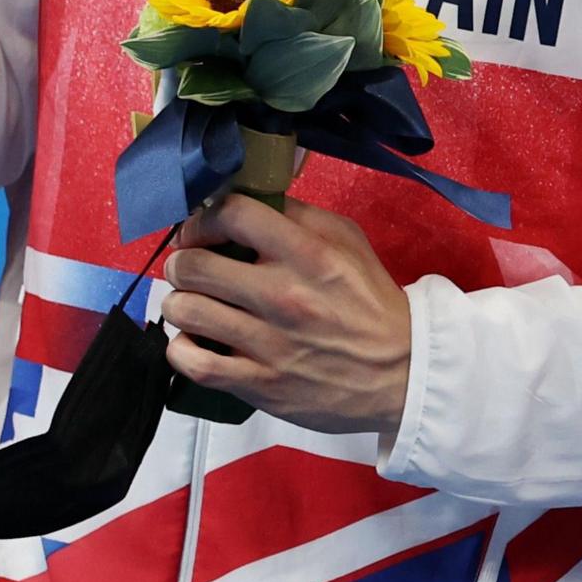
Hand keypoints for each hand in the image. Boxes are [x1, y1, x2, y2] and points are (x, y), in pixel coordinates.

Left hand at [159, 195, 412, 433]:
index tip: (201, 230)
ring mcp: (268, 344)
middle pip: (193, 264)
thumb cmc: (370, 300)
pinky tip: (193, 341)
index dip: (203, 218)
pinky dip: (181, 349)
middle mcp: (283, 295)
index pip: (232, 214)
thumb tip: (245, 196)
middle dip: (182, 262)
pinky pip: (193, 363)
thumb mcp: (348, 241)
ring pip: (185, 311)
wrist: (402, 371)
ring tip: (191, 303)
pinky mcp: (260, 385)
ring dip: (179, 302)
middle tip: (188, 267)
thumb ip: (298, 215)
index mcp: (307, 253)